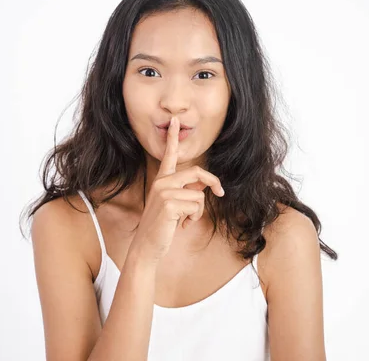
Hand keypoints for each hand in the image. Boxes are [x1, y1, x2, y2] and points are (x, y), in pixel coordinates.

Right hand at [130, 116, 224, 262]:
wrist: (147, 246)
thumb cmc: (162, 227)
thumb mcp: (175, 206)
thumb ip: (187, 192)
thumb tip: (204, 186)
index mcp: (162, 180)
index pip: (169, 155)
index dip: (173, 138)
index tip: (174, 120)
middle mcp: (161, 182)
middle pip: (197, 173)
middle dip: (213, 183)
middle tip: (221, 192)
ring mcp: (164, 192)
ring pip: (199, 195)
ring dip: (198, 212)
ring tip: (185, 220)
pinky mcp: (169, 204)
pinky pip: (196, 206)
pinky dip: (194, 218)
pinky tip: (181, 225)